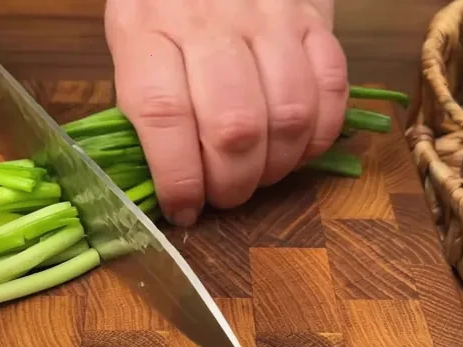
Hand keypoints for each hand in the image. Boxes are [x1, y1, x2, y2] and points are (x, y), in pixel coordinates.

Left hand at [105, 0, 347, 225]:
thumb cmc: (166, 1)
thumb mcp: (131, 38)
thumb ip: (146, 101)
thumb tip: (172, 181)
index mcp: (147, 27)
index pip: (163, 116)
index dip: (177, 178)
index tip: (184, 209)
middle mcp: (209, 21)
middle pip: (234, 127)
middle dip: (232, 184)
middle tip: (225, 196)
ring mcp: (268, 17)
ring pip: (288, 115)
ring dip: (276, 167)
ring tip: (259, 174)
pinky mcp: (314, 18)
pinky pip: (331, 89)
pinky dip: (319, 135)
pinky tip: (297, 148)